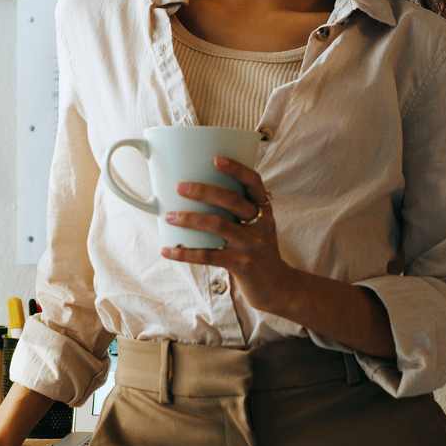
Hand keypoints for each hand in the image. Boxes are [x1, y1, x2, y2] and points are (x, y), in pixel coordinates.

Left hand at [162, 156, 299, 311]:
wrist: (276, 287)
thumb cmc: (258, 251)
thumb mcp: (257, 227)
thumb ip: (238, 212)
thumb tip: (199, 193)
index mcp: (264, 210)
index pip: (254, 182)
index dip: (236, 169)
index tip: (216, 159)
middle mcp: (260, 224)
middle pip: (232, 200)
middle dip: (203, 191)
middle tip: (180, 187)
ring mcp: (251, 245)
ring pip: (217, 224)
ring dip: (190, 218)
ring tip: (169, 216)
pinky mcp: (241, 264)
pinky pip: (208, 255)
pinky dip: (185, 252)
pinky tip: (168, 250)